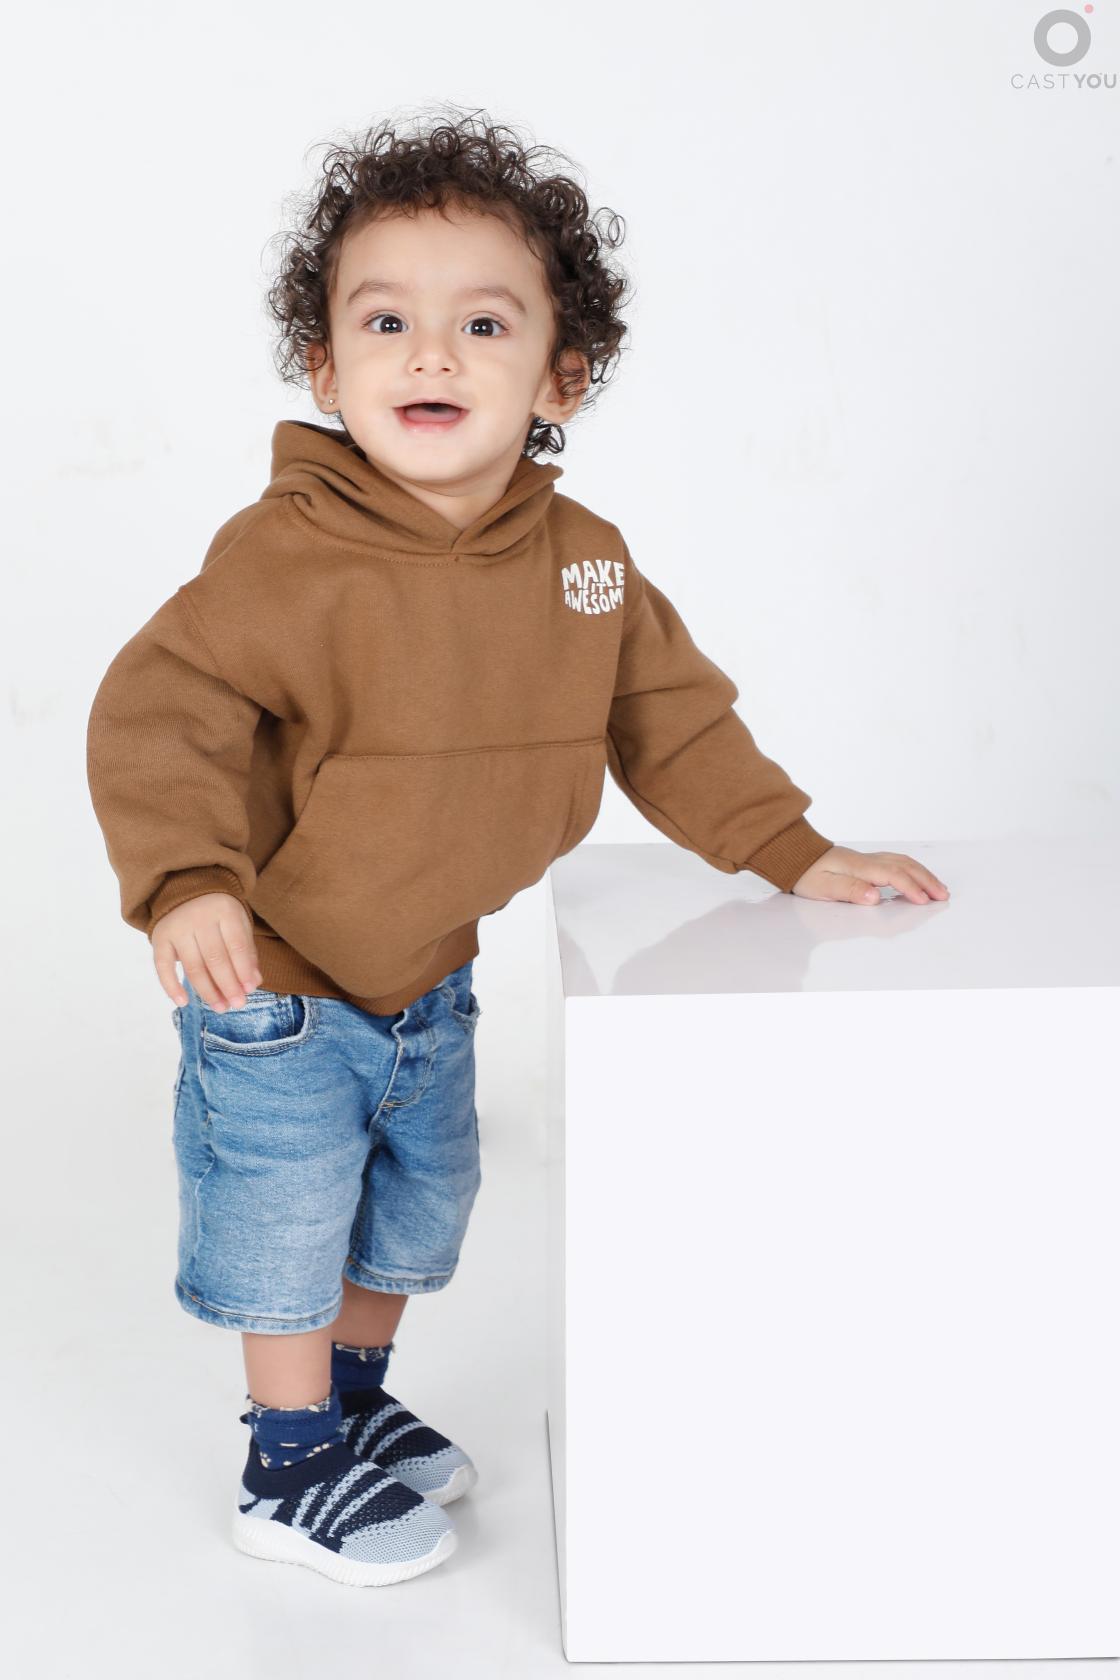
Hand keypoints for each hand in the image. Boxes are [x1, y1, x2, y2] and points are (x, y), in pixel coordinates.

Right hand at [151, 892, 262, 1010]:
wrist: (185, 890)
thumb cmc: (218, 913)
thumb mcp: (238, 923)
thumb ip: (247, 952)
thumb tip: (253, 983)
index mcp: (224, 910)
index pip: (236, 945)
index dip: (243, 970)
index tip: (249, 991)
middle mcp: (198, 917)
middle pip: (215, 958)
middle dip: (228, 985)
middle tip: (237, 1004)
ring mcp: (176, 928)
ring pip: (193, 966)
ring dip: (207, 991)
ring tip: (220, 1007)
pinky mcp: (159, 938)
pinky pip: (162, 966)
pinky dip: (171, 986)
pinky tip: (183, 1002)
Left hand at [791, 846, 949, 905]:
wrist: (794, 856)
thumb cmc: (807, 874)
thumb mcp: (822, 887)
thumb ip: (849, 890)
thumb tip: (874, 896)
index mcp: (859, 866)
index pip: (892, 875)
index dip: (910, 887)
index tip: (924, 900)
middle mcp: (867, 860)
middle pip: (904, 866)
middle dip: (926, 880)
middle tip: (943, 895)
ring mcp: (868, 859)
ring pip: (903, 862)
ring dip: (923, 874)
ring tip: (938, 888)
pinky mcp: (866, 861)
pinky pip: (896, 862)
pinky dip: (912, 869)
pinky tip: (917, 878)